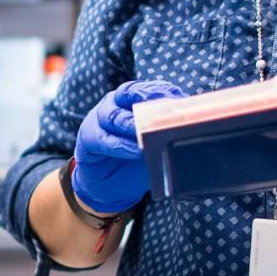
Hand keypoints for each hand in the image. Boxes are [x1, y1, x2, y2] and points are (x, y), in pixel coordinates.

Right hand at [70, 80, 185, 213]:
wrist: (109, 187)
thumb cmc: (135, 161)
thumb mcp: (155, 145)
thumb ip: (166, 135)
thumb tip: (189, 131)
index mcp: (131, 100)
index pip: (147, 88)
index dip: (161, 90)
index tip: (177, 98)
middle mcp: (114, 104)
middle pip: (127, 93)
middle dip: (145, 98)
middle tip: (162, 109)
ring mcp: (98, 120)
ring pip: (113, 115)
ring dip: (131, 124)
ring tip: (147, 134)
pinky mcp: (87, 139)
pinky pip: (102, 139)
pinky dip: (120, 145)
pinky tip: (134, 151)